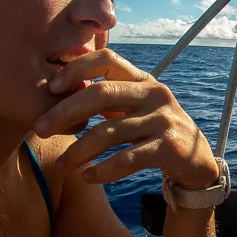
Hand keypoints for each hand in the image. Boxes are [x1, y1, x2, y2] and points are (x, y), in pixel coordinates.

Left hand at [34, 48, 217, 187]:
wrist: (197, 162)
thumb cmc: (154, 133)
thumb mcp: (135, 109)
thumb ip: (107, 98)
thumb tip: (56, 95)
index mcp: (143, 80)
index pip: (107, 59)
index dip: (76, 68)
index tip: (52, 88)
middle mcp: (155, 94)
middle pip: (102, 93)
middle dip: (65, 112)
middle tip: (39, 130)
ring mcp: (164, 119)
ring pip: (110, 132)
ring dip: (79, 150)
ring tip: (61, 165)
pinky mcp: (170, 146)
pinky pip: (128, 158)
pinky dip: (104, 170)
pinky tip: (87, 177)